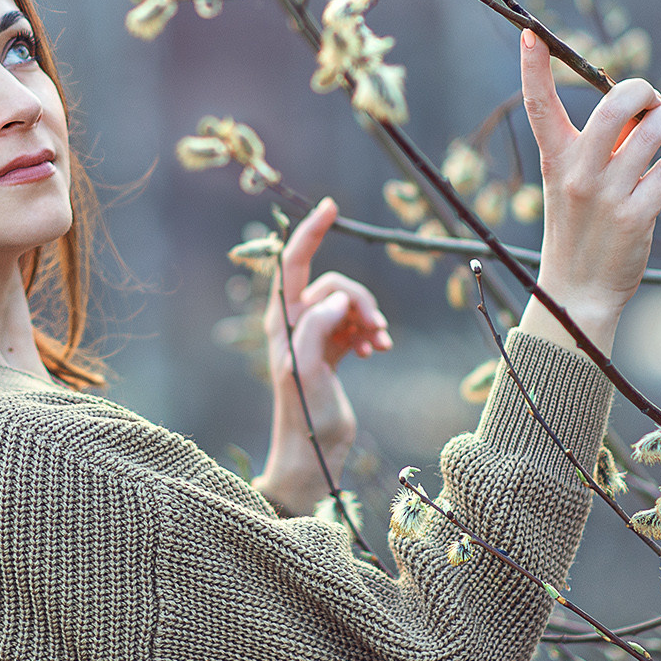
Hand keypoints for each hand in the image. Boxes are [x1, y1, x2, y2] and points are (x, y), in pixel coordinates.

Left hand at [253, 197, 391, 515]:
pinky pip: (356, 325)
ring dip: (370, 319)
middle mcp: (294, 323)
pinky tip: (378, 352)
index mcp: (281, 320)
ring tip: (380, 344)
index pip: (293, 262)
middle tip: (376, 329)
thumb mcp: (305, 368)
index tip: (332, 206)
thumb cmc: (304, 414)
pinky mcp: (331, 351)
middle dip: (361, 301)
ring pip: (350, 304)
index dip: (311, 232)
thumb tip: (337, 299)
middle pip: (336, 285)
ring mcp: (314, 336)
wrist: (313, 454)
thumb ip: (314, 326)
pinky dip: (370, 333)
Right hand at [516, 29, 660, 354]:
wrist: (576, 293)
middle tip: (651, 99)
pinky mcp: (636, 217)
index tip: (529, 33)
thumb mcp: (574, 185)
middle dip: (641, 90)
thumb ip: (600, 146)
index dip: (532, 67)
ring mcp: (606, 195)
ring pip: (651, 133)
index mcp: (555, 160)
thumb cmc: (577, 231)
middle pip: (612, 105)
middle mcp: (576, 173)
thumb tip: (638, 112)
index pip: (537, 105)